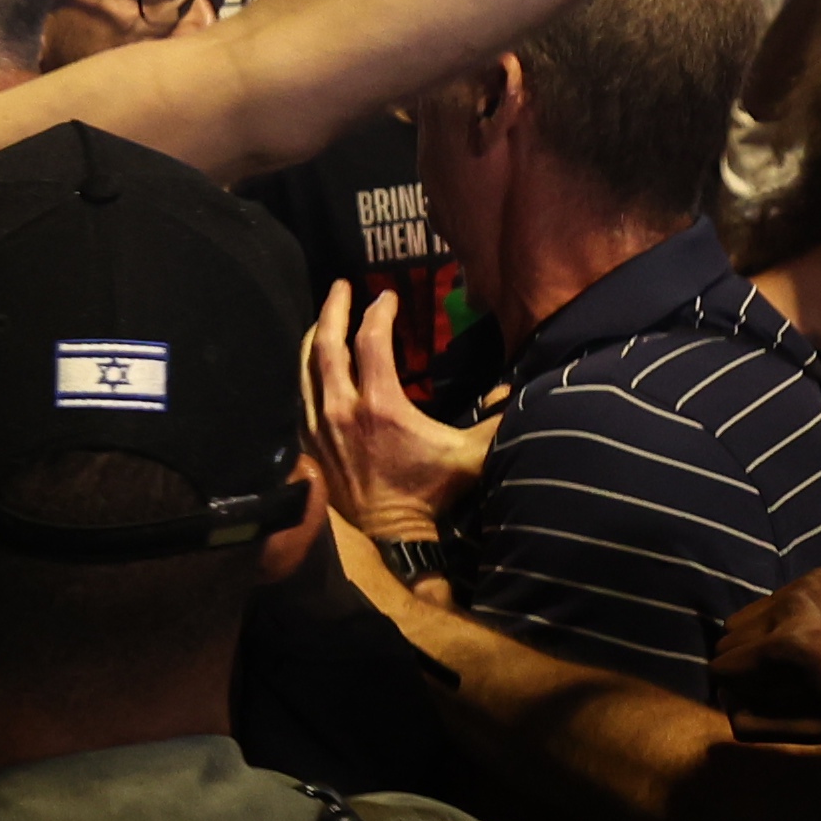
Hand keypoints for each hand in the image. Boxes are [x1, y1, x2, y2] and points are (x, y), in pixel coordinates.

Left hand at [301, 284, 492, 543]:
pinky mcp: (310, 445)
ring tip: (324, 315)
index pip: (371, 342)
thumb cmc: (433, 491)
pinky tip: (312, 364)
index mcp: (380, 405)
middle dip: (334, 309)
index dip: (378, 313)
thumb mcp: (472, 455)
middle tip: (342, 285)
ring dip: (314, 337)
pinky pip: (300, 397)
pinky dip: (305, 373)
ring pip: (306, 369)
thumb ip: (499, 420)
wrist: (394, 534)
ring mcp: (320, 428)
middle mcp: (342, 410)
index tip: (387, 295)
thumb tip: (520, 389)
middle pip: (327, 346)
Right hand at [715, 568, 820, 738]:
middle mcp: (790, 606)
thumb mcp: (813, 730)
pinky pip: (778, 597)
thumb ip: (756, 724)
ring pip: (749, 613)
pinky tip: (819, 630)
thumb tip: (725, 703)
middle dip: (744, 660)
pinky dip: (787, 616)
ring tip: (798, 652)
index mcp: (787, 646)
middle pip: (729, 637)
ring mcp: (806, 584)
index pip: (721, 666)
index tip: (757, 695)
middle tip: (777, 676)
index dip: (734, 686)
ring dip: (761, 635)